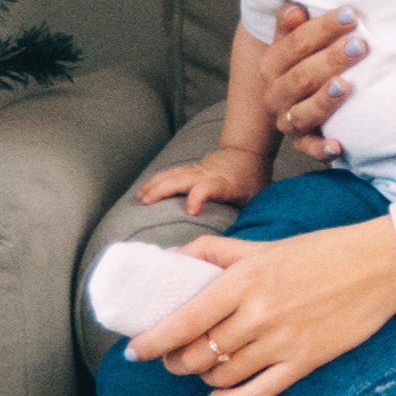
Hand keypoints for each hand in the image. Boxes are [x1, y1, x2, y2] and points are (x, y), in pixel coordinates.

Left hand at [126, 216, 395, 395]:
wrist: (378, 265)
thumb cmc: (317, 252)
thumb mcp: (262, 245)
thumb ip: (215, 252)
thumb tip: (172, 259)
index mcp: (245, 280)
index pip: (185, 319)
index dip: (154, 340)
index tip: (134, 351)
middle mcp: (260, 313)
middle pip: (199, 354)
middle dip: (175, 362)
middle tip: (169, 358)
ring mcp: (284, 341)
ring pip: (223, 376)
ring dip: (203, 378)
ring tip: (200, 368)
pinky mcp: (306, 361)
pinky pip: (259, 393)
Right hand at [135, 145, 271, 214]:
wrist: (247, 154)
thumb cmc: (251, 181)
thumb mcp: (254, 198)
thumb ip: (243, 216)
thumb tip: (233, 240)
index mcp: (223, 184)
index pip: (208, 188)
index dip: (198, 197)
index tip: (190, 212)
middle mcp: (207, 174)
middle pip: (181, 178)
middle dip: (163, 189)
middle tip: (146, 202)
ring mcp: (197, 169)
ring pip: (173, 173)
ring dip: (155, 184)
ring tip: (141, 196)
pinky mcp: (191, 168)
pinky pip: (171, 172)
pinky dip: (157, 179)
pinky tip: (146, 188)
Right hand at [259, 2, 363, 160]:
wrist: (293, 97)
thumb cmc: (305, 58)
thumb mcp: (294, 39)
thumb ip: (291, 23)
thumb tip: (295, 8)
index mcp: (271, 64)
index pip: (294, 44)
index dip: (322, 28)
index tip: (350, 14)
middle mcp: (275, 93)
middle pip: (301, 76)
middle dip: (331, 59)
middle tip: (359, 45)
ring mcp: (287, 119)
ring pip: (303, 111)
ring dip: (324, 100)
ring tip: (346, 86)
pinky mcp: (302, 141)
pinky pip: (309, 148)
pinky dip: (321, 149)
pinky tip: (338, 146)